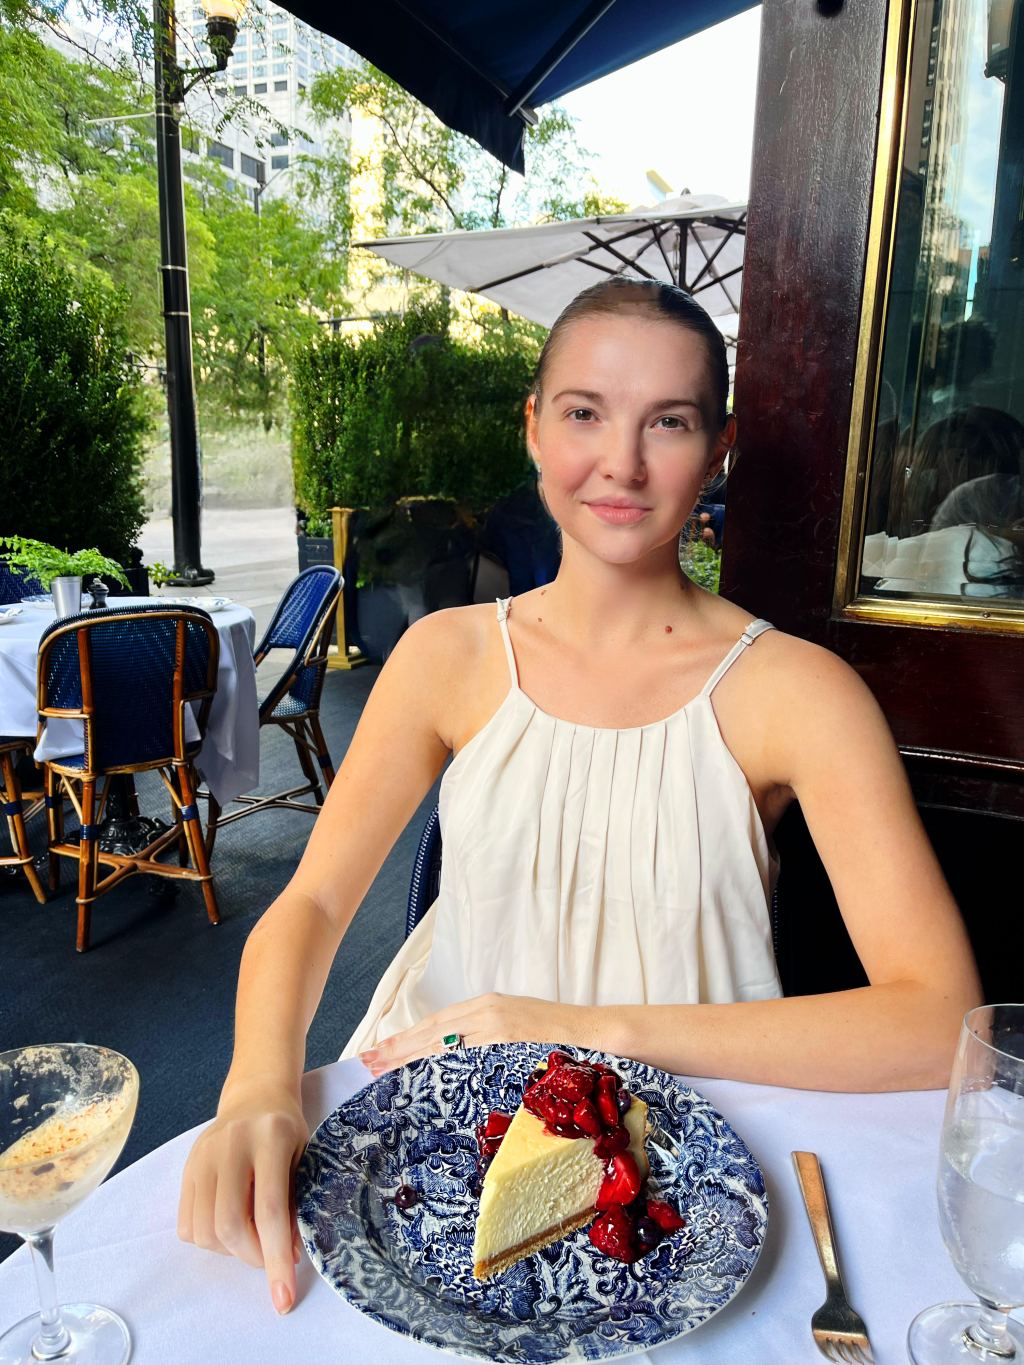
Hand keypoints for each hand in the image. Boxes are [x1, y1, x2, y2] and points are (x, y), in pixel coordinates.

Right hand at [177, 1079, 308, 1314]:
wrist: (256, 1097)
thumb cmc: (288, 1132)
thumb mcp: (305, 1159)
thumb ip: (296, 1205)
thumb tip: (287, 1260)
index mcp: (271, 1138)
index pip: (269, 1210)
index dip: (275, 1259)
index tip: (283, 1299)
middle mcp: (231, 1145)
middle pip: (230, 1225)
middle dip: (252, 1257)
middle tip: (270, 1258)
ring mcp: (202, 1156)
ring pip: (204, 1231)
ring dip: (230, 1251)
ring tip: (252, 1237)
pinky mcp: (185, 1168)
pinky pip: (187, 1226)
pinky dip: (209, 1241)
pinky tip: (230, 1225)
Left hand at [360, 992, 585, 1075]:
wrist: (598, 1035)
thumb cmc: (559, 1039)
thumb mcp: (517, 1028)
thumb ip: (487, 1038)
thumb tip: (455, 1059)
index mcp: (488, 1006)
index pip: (435, 1023)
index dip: (404, 1038)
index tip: (378, 1052)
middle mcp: (487, 1013)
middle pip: (431, 1033)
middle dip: (396, 1050)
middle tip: (364, 1064)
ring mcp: (497, 1029)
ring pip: (443, 1045)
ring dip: (408, 1060)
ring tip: (379, 1072)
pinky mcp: (509, 1045)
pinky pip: (468, 1059)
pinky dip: (442, 1069)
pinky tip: (420, 1079)